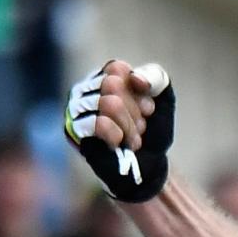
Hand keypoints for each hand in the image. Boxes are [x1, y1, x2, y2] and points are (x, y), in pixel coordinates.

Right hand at [65, 60, 175, 201]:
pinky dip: (117, 136)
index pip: (118, 70)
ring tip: (131, 139)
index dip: (140, 93)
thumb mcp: (164, 98)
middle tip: (138, 127)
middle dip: (134, 111)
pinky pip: (100, 123)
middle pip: (112, 85)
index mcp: (104, 76)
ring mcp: (75, 110)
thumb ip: (155, 77)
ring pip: (108, 103)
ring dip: (129, 127)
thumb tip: (134, 77)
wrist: (150, 166)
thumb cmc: (152, 131)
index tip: (146, 109)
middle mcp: (85, 89)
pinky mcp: (73, 132)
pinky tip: (118, 144)